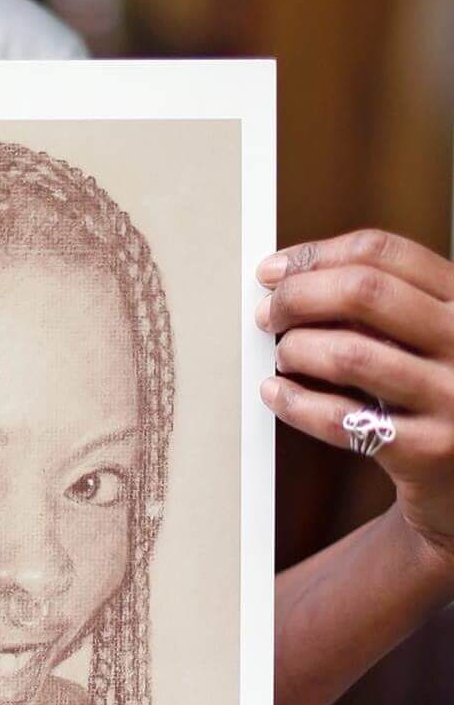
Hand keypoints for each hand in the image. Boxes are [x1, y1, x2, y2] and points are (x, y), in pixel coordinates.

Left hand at [256, 229, 453, 584]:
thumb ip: (382, 305)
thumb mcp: (430, 338)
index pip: (383, 252)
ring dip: (296, 350)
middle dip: (297, 297)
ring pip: (348, 353)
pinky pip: (341, 417)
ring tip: (282, 357)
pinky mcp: (431, 452)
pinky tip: (276, 394)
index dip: (315, 255)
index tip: (272, 270)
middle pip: (363, 292)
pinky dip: (294, 402)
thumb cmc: (437, 394)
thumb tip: (286, 277)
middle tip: (267, 315)